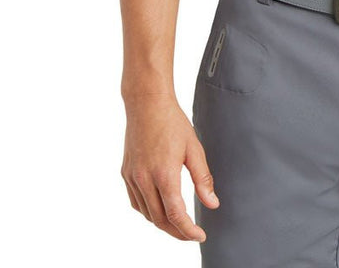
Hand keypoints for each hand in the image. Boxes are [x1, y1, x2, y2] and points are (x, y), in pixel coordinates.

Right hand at [121, 94, 219, 240]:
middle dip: (177, 232)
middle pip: (160, 220)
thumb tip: (212, 204)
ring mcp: (132, 177)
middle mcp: (144, 179)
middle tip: (192, 234)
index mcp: (164, 174)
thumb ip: (203, 179)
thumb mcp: (194, 149)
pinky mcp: (126, 173)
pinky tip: (159, 209)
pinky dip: (148, 212)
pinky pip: (136, 202)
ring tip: (179, 225)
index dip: (188, 231)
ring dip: (163, 224)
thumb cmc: (173, 122)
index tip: (200, 236)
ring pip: (147, 214)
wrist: (147, 104)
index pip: (176, 215)